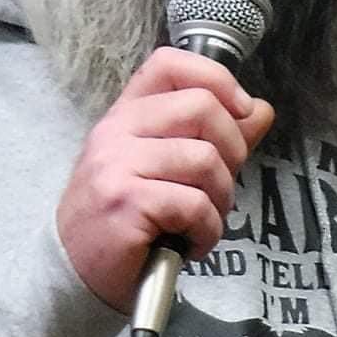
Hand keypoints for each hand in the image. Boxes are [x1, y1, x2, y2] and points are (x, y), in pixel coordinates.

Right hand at [56, 47, 274, 312]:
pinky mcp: (125, 202)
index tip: (240, 111)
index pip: (169, 63)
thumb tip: (260, 110)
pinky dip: (207, 231)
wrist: (75, 273)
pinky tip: (189, 243)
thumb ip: (215, 136)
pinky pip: (194, 205)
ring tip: (202, 221)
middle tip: (219, 185)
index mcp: (127, 113)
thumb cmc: (125, 218)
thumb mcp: (167, 168)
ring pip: (205, 160)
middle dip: (232, 149)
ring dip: (220, 200)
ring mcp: (117, 163)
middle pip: (201, 106)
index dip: (216, 78)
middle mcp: (117, 129)